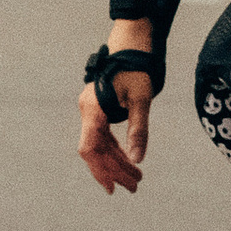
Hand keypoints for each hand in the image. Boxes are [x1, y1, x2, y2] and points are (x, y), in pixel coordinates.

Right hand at [78, 30, 157, 195]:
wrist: (131, 42)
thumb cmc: (136, 68)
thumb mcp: (141, 99)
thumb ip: (138, 130)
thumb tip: (138, 160)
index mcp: (93, 109)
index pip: (91, 148)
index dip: (100, 170)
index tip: (112, 188)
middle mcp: (88, 111)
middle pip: (96, 150)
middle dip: (114, 170)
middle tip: (134, 187)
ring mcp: (92, 110)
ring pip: (100, 144)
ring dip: (116, 162)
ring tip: (135, 178)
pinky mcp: (99, 108)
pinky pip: (103, 135)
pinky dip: (115, 149)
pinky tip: (127, 159)